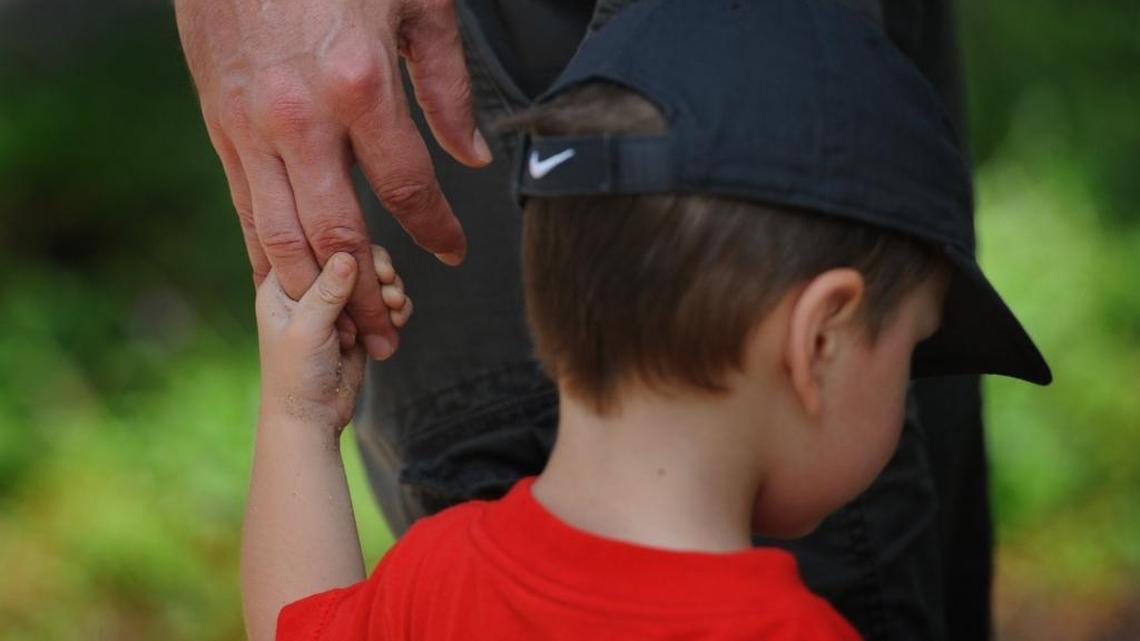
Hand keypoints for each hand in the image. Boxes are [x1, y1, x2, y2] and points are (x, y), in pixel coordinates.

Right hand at [175, 0, 488, 359]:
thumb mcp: (417, 3)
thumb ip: (447, 88)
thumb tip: (473, 156)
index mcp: (360, 85)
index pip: (407, 187)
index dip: (436, 230)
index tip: (454, 253)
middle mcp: (300, 118)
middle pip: (339, 234)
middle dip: (366, 295)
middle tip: (390, 335)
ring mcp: (251, 127)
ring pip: (281, 235)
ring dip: (314, 293)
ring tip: (343, 331)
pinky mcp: (220, 125)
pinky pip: (244, 207)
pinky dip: (266, 255)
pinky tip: (285, 284)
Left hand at [255, 245, 412, 432]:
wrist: (311, 417)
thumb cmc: (296, 376)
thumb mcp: (307, 328)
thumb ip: (327, 291)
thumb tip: (347, 254)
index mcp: (283, 285)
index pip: (315, 246)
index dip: (345, 248)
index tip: (367, 263)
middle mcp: (309, 289)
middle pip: (350, 257)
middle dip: (375, 270)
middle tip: (388, 283)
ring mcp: (335, 306)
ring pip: (371, 279)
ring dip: (389, 289)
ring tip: (396, 307)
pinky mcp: (357, 323)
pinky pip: (382, 303)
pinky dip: (394, 308)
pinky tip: (398, 319)